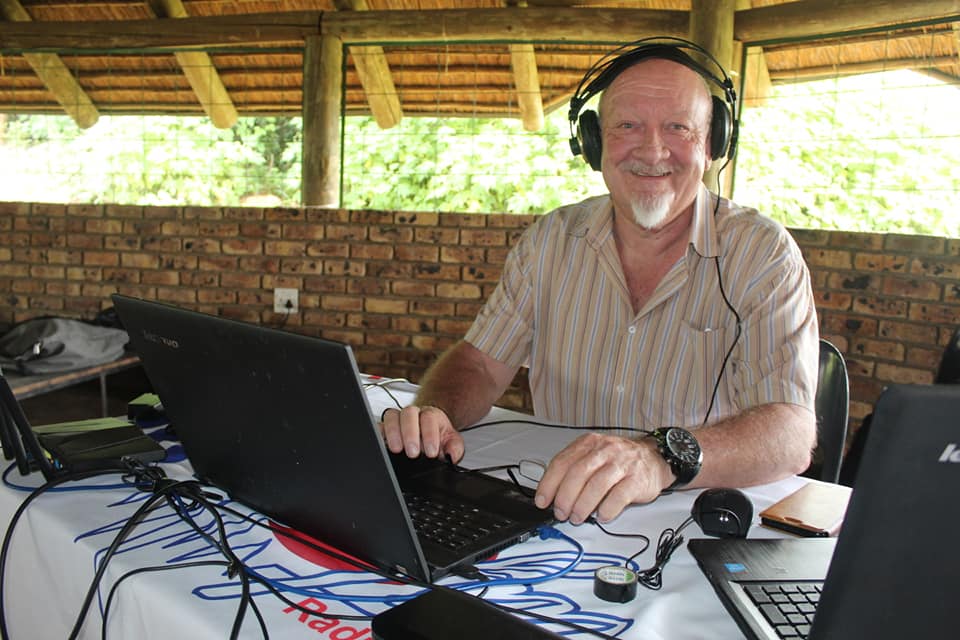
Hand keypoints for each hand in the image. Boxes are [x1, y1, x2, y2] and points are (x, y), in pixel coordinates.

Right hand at [380, 405, 464, 462]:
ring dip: (393, 432)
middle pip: (408, 413)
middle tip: (413, 452)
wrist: (428, 434)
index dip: (429, 434)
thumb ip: (455, 448)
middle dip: (410, 433)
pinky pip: (378, 426)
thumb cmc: (437, 437)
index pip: (429, 418)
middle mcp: (413, 414)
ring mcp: (397, 419)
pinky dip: (379, 434)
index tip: (431, 452)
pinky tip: (382, 446)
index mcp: (430, 415)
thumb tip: (451, 455)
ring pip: (391, 416)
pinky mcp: (384, 427)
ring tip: (396, 449)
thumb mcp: (451, 443)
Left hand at [534, 433, 673, 523]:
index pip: (562, 462)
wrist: (654, 458)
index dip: (549, 484)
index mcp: (589, 443)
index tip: (542, 501)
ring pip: (596, 485)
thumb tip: (552, 494)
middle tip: (560, 513)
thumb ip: (575, 469)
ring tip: (577, 518)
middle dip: (565, 497)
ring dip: (583, 506)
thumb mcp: (594, 456)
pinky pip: (618, 497)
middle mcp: (605, 450)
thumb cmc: (619, 461)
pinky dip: (606, 509)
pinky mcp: (637, 480)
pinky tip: (600, 516)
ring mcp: (622, 464)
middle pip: (578, 474)